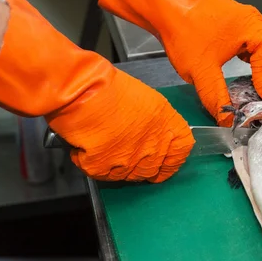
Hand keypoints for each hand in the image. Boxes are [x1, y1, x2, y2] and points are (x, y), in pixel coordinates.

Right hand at [0, 0, 193, 181]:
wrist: (80, 87)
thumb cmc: (109, 85)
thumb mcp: (145, 98)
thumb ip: (155, 120)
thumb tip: (152, 134)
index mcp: (166, 124)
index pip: (181, 152)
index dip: (172, 157)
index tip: (163, 158)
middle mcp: (152, 145)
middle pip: (154, 170)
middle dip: (142, 165)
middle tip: (126, 153)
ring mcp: (129, 160)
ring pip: (127, 175)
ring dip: (117, 164)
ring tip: (104, 144)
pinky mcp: (104, 168)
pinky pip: (101, 174)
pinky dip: (90, 162)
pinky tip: (86, 145)